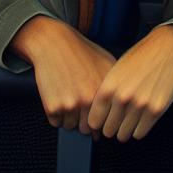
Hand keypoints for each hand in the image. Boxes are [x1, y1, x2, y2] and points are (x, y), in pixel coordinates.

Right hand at [11, 15, 115, 132]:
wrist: (53, 43)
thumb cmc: (80, 52)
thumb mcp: (107, 63)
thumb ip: (115, 87)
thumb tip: (120, 111)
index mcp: (104, 93)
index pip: (105, 122)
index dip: (99, 119)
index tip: (95, 114)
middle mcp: (89, 101)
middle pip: (87, 129)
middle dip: (83, 120)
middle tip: (78, 104)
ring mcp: (70, 105)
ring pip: (70, 126)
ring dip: (68, 117)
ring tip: (67, 96)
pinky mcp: (53, 107)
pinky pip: (55, 123)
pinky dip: (55, 114)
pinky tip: (58, 96)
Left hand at [86, 23, 172, 141]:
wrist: (166, 48)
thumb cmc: (140, 57)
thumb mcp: (115, 71)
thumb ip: (106, 93)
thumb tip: (98, 116)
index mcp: (108, 87)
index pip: (93, 120)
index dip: (98, 122)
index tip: (102, 122)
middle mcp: (122, 98)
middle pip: (108, 130)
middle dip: (111, 127)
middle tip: (116, 122)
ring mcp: (139, 105)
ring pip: (124, 135)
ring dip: (125, 130)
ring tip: (128, 121)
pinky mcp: (156, 110)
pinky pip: (140, 133)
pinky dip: (138, 130)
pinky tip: (139, 119)